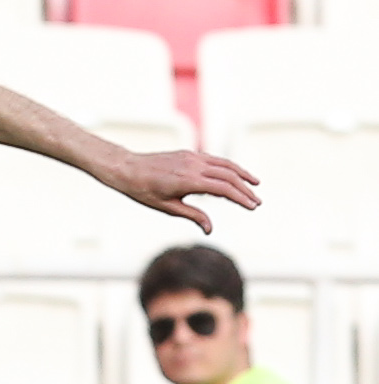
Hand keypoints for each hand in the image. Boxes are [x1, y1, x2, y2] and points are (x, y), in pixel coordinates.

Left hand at [100, 148, 259, 233]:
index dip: (240, 198)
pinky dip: (228, 167)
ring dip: (241, 174)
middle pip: (228, 176)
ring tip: (255, 184)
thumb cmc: (144, 191)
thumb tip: (210, 229)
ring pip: (224, 164)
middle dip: (245, 189)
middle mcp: (193, 166)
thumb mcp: (167, 207)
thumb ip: (192, 215)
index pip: (223, 188)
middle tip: (257, 202)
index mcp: (189, 181)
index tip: (252, 206)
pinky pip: (214, 159)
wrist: (127, 169)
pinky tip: (234, 175)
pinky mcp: (189, 154)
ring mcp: (192, 157)